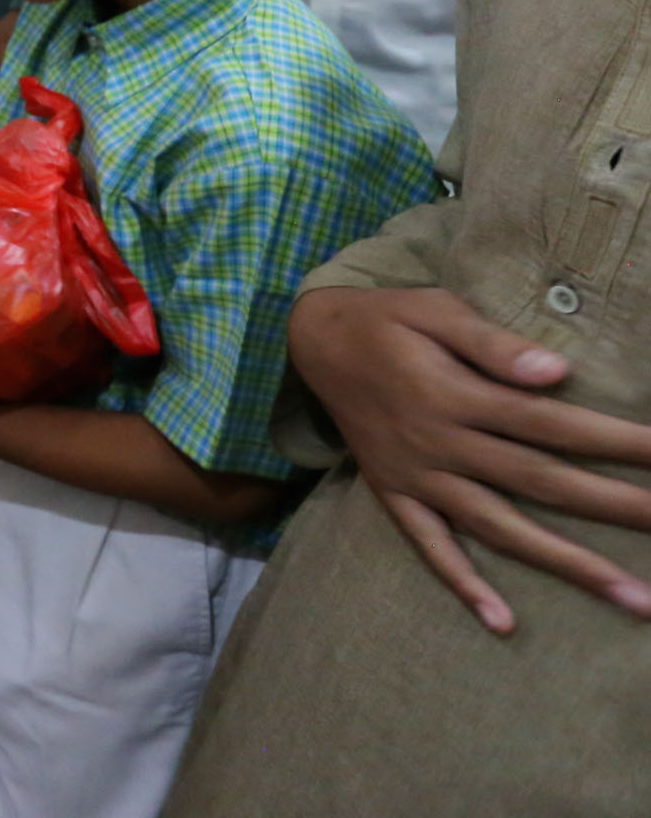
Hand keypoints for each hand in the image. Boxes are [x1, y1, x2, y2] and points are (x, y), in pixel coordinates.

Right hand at [290, 285, 650, 632]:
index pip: (551, 424)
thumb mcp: (434, 309)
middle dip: (617, 508)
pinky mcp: (396, 495)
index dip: (616, 441)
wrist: (313, 340)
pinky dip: (463, 585)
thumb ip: (491, 342)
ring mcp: (417, 476)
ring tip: (633, 597)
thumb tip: (555, 373)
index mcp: (453, 394)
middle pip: (541, 481)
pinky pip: (430, 547)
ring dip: (568, 564)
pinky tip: (503, 623)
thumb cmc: (388, 319)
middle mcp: (438, 443)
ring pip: (500, 527)